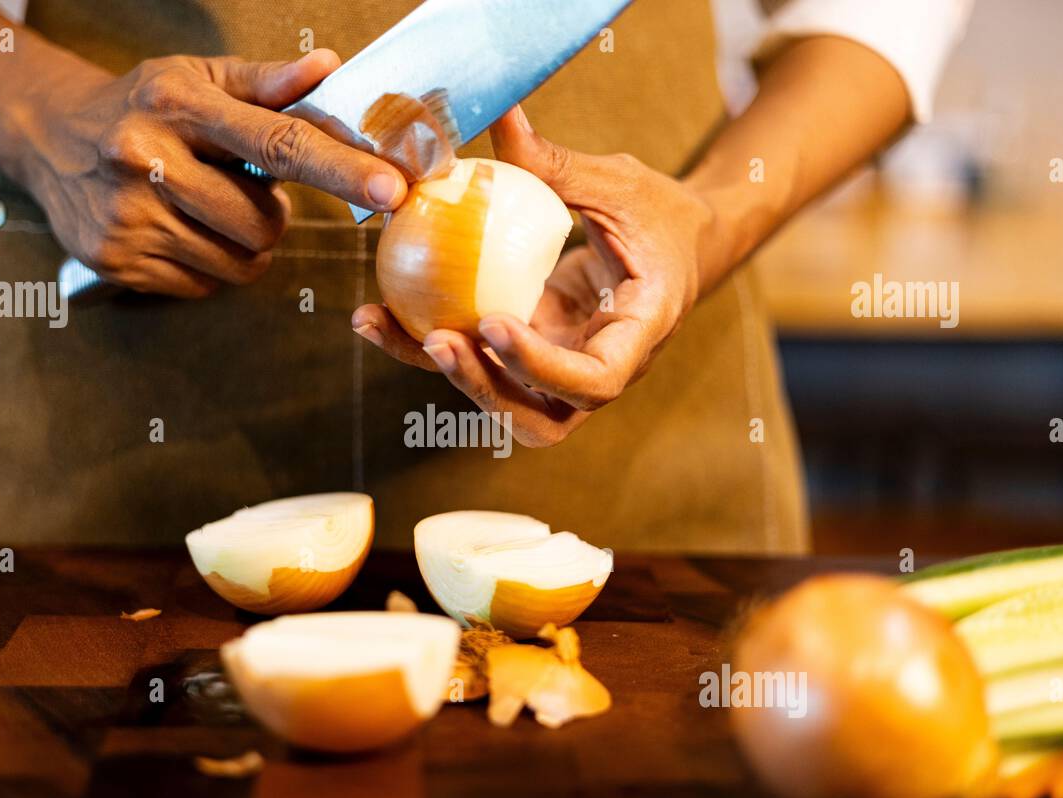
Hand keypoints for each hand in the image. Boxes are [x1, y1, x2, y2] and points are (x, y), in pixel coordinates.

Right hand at [21, 50, 407, 296]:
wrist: (50, 140)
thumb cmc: (146, 106)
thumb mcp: (199, 77)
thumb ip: (267, 84)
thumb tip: (330, 68)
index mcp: (179, 104)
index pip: (276, 141)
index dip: (339, 168)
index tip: (389, 188)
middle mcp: (147, 160)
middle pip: (263, 221)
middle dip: (271, 214)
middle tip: (240, 188)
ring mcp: (128, 217)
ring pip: (240, 262)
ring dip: (245, 244)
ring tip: (210, 208)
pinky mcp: (117, 260)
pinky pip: (205, 286)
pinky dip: (210, 265)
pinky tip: (182, 230)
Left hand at [352, 105, 713, 446]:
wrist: (681, 247)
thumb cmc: (660, 213)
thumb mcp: (620, 185)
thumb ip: (559, 167)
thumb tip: (499, 114)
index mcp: (640, 336)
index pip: (595, 379)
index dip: (541, 366)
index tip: (492, 324)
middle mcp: (601, 370)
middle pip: (541, 419)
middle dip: (483, 389)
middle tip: (436, 340)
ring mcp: (563, 373)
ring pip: (504, 405)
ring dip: (443, 376)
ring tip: (382, 325)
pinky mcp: (533, 361)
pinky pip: (483, 369)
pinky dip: (433, 351)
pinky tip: (381, 313)